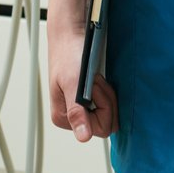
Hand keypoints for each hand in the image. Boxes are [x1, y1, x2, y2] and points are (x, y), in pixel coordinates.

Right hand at [47, 23, 117, 142]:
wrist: (71, 35)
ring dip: (106, 94)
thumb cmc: (68, 54)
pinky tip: (97, 79)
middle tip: (94, 81)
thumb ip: (77, 112)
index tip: (93, 86)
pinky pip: (108, 105)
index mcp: (63, 118)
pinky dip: (107, 91)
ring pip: (109, 115)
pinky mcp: (89, 100)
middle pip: (106, 123)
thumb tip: (83, 137)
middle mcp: (72, 117)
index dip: (103, 106)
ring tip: (94, 78)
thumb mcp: (73, 83)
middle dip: (106, 100)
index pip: (99, 128)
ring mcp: (82, 109)